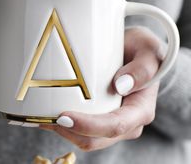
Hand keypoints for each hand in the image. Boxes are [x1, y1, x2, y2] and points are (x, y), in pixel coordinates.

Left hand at [39, 27, 163, 150]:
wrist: (138, 53)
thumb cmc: (143, 50)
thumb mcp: (148, 50)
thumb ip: (142, 67)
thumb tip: (121, 86)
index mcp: (141, 109)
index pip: (115, 126)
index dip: (88, 126)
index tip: (63, 116)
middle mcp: (129, 122)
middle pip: (96, 139)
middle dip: (69, 132)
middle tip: (43, 117)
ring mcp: (115, 123)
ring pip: (87, 139)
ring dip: (65, 131)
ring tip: (42, 116)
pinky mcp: (103, 118)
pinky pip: (84, 131)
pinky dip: (67, 126)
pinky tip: (52, 114)